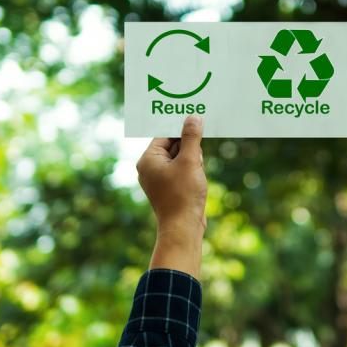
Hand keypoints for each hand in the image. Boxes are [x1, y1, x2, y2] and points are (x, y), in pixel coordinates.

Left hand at [136, 115, 207, 277]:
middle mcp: (150, 168)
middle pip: (173, 146)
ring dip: (193, 162)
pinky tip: (197, 182)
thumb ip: (191, 137)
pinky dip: (192, 172)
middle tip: (196, 162)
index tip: (197, 124)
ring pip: (180, 159)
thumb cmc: (183, 194)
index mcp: (148, 159)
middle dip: (189, 151)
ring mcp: (158, 179)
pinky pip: (182, 171)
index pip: (165, 135)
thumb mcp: (190, 161)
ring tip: (196, 176)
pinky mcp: (168, 188)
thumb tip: (193, 118)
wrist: (183, 228)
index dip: (181, 130)